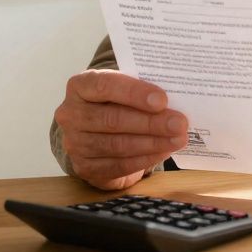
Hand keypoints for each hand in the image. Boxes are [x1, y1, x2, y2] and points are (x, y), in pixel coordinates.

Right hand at [54, 69, 189, 190]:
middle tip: (179, 123)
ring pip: (117, 144)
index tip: (162, 100)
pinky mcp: (84, 167)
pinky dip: (144, 159)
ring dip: (152, 143)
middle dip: (151, 122)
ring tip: (177, 139)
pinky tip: (163, 152)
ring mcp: (74, 142)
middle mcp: (71, 113)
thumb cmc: (117, 102)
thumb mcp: (123, 88)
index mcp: (80, 85)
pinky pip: (118, 165)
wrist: (97, 131)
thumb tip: (177, 97)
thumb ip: (141, 90)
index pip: (104, 85)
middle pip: (113, 119)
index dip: (134, 93)